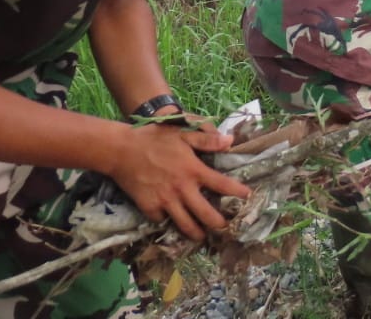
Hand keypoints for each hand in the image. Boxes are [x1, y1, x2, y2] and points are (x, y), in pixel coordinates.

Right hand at [108, 121, 251, 239]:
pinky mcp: (149, 208)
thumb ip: (206, 140)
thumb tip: (230, 142)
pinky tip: (173, 223)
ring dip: (196, 233)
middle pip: (206, 214)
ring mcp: (166, 201)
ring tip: (202, 237)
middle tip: (225, 228)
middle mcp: (182, 189)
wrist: (122, 151)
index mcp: (193, 170)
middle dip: (218, 224)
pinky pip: (163, 221)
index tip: (248, 197)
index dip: (237, 192)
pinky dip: (168, 223)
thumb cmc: (154, 139)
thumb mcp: (182, 133)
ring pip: (185, 225)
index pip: (221, 184)